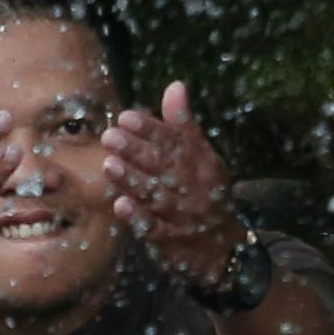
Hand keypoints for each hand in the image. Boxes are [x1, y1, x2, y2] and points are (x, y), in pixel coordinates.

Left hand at [106, 80, 242, 289]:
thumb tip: (175, 86)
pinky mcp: (173, 241)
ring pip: (157, 197)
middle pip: (165, 168)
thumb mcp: (202, 158)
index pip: (176, 142)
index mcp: (202, 164)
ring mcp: (184, 216)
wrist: (224, 248)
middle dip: (137, 151)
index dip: (151, 130)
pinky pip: (155, 229)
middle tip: (110, 136)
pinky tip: (120, 205)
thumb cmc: (205, 193)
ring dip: (133, 181)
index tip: (126, 117)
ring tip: (109, 165)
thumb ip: (184, 125)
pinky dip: (138, 218)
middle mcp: (195, 188)